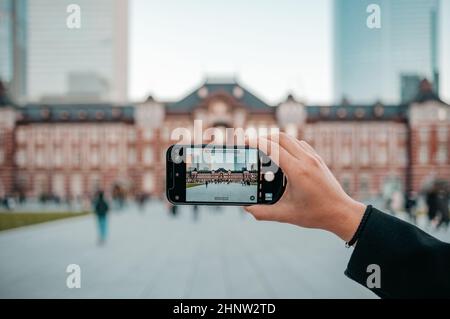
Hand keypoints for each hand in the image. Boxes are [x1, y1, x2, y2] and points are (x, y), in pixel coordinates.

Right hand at [246, 133, 365, 241]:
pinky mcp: (318, 159)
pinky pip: (300, 144)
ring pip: (291, 139)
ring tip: (263, 147)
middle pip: (281, 137)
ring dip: (276, 139)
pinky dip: (287, 144)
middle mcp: (307, 160)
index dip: (257, 142)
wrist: (341, 212)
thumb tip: (247, 208)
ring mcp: (314, 158)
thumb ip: (263, 212)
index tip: (246, 141)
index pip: (273, 148)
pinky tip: (281, 154)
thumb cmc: (316, 214)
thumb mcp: (286, 215)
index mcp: (298, 171)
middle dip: (264, 137)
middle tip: (251, 142)